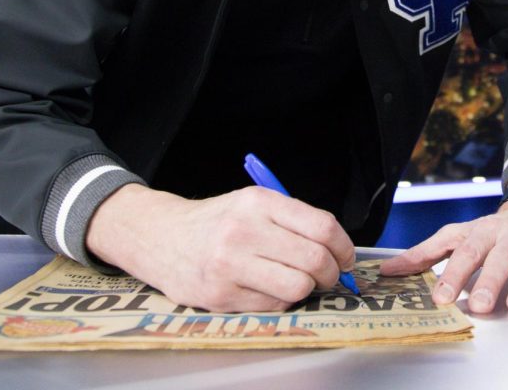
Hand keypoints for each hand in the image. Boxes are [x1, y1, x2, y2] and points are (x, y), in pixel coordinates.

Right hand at [86, 183, 355, 311]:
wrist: (161, 236)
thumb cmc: (217, 221)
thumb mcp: (252, 204)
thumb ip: (294, 221)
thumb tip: (339, 250)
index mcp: (259, 203)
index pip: (322, 226)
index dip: (344, 246)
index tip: (347, 257)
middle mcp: (244, 231)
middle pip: (315, 259)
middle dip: (332, 273)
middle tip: (329, 275)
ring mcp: (230, 265)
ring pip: (298, 287)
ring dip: (308, 289)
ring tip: (300, 282)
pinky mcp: (219, 295)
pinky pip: (273, 305)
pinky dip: (280, 300)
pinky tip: (269, 288)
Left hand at [378, 198, 507, 313]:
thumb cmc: (490, 232)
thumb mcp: (458, 236)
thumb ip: (425, 253)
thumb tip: (389, 270)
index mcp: (483, 231)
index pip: (466, 253)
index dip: (454, 275)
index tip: (441, 297)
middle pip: (501, 256)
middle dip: (490, 280)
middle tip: (479, 305)